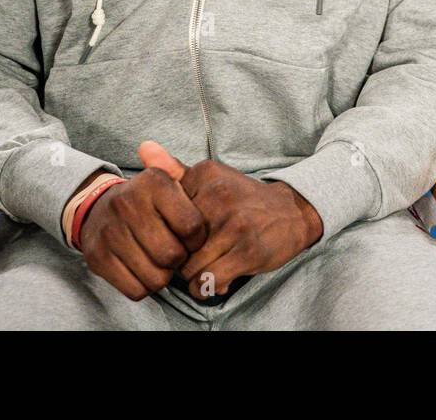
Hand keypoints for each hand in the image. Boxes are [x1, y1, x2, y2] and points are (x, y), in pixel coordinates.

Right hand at [77, 141, 207, 301]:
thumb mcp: (167, 183)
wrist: (98, 210)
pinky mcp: (97, 258)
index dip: (197, 238)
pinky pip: (135, 291)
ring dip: (163, 276)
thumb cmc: (146, 201)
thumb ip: (180, 172)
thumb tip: (149, 146)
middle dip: (179, 259)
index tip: (191, 236)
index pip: (192, 226)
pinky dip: (144, 286)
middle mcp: (127, 203)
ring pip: (155, 278)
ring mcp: (109, 232)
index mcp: (153, 182)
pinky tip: (142, 270)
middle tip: (174, 252)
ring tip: (158, 261)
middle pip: (172, 255)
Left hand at [177, 160, 322, 299]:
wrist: (292, 211)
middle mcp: (219, 196)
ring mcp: (235, 224)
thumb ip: (174, 171)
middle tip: (194, 256)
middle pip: (175, 244)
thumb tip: (143, 147)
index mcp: (205, 175)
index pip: (164, 216)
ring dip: (194, 275)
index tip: (182, 235)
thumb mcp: (210, 179)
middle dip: (180, 257)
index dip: (169, 232)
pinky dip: (207, 287)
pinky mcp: (248, 251)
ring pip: (190, 267)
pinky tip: (216, 279)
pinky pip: (208, 280)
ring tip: (205, 268)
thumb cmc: (242, 200)